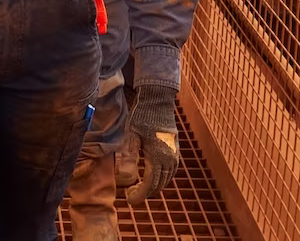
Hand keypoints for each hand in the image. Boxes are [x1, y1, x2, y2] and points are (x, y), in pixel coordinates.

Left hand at [125, 85, 179, 203]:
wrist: (158, 100)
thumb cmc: (142, 116)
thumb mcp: (131, 135)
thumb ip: (128, 155)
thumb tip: (124, 176)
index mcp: (158, 156)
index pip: (150, 184)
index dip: (140, 194)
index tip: (129, 199)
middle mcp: (169, 158)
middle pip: (160, 184)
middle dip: (146, 193)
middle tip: (131, 194)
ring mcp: (174, 153)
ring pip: (167, 178)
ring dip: (155, 186)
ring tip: (140, 188)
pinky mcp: (175, 148)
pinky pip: (171, 170)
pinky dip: (162, 177)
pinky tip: (153, 176)